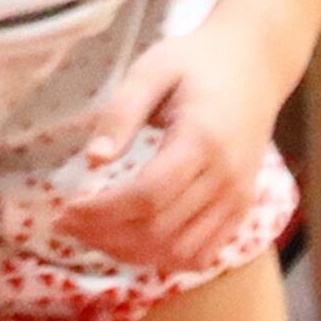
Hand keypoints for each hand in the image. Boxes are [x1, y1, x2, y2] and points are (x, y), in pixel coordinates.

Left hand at [56, 12, 295, 272]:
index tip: (65, 208)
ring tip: (93, 234)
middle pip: (160, 229)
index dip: (102, 212)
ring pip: (179, 251)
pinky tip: (132, 243)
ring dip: (130, 253)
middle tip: (67, 223)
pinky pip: (202, 253)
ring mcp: (237, 198)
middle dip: (105, 234)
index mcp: (202, 139)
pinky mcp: (241, 208)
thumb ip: (122, 112)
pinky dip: (163, 259)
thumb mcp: (152, 70)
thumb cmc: (197, 61)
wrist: (254, 63)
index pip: (147, 196)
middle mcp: (225, 177)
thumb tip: (94, 159)